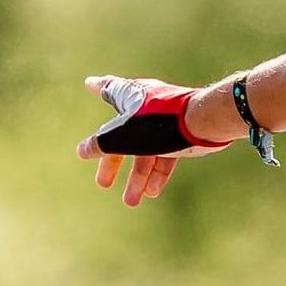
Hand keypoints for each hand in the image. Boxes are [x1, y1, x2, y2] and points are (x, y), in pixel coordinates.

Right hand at [76, 74, 230, 205]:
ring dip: (138, 177)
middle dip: (113, 161)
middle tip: (102, 183)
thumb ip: (99, 145)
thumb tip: (82, 150)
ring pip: (146, 150)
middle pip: (124, 134)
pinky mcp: (183, 134)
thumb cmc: (155, 124)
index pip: (109, 89)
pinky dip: (158, 172)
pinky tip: (152, 192)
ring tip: (131, 201)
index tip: (90, 83)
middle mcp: (147, 105)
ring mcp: (166, 120)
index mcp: (130, 96)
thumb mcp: (118, 137)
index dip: (99, 87)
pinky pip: (166, 155)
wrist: (203, 123)